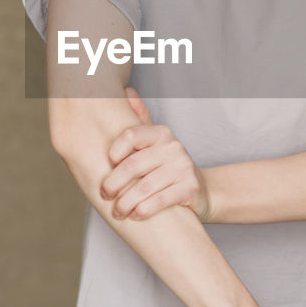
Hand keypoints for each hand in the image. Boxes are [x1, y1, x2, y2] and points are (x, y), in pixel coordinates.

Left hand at [100, 87, 212, 222]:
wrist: (201, 190)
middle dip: (113, 184)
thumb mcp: (154, 144)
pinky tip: (135, 215)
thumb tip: (126, 90)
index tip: (106, 166)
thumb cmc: (167, 168)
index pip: (130, 135)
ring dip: (126, 203)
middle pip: (133, 164)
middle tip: (104, 195)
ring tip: (117, 212)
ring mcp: (183, 167)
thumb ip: (139, 120)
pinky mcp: (189, 187)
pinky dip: (144, 210)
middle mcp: (173, 146)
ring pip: (144, 186)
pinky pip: (160, 200)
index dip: (114, 151)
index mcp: (160, 133)